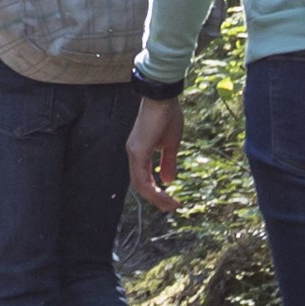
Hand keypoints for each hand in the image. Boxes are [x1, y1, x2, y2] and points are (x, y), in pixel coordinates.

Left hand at [126, 92, 180, 207]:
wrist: (163, 97)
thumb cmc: (167, 116)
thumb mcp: (171, 143)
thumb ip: (168, 162)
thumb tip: (168, 181)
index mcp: (140, 153)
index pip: (144, 179)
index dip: (156, 192)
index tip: (171, 201)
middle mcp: (133, 154)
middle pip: (140, 185)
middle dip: (156, 199)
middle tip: (171, 208)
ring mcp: (134, 153)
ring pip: (139, 184)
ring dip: (155, 197)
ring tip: (170, 205)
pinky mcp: (138, 151)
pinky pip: (141, 177)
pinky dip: (152, 189)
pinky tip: (163, 195)